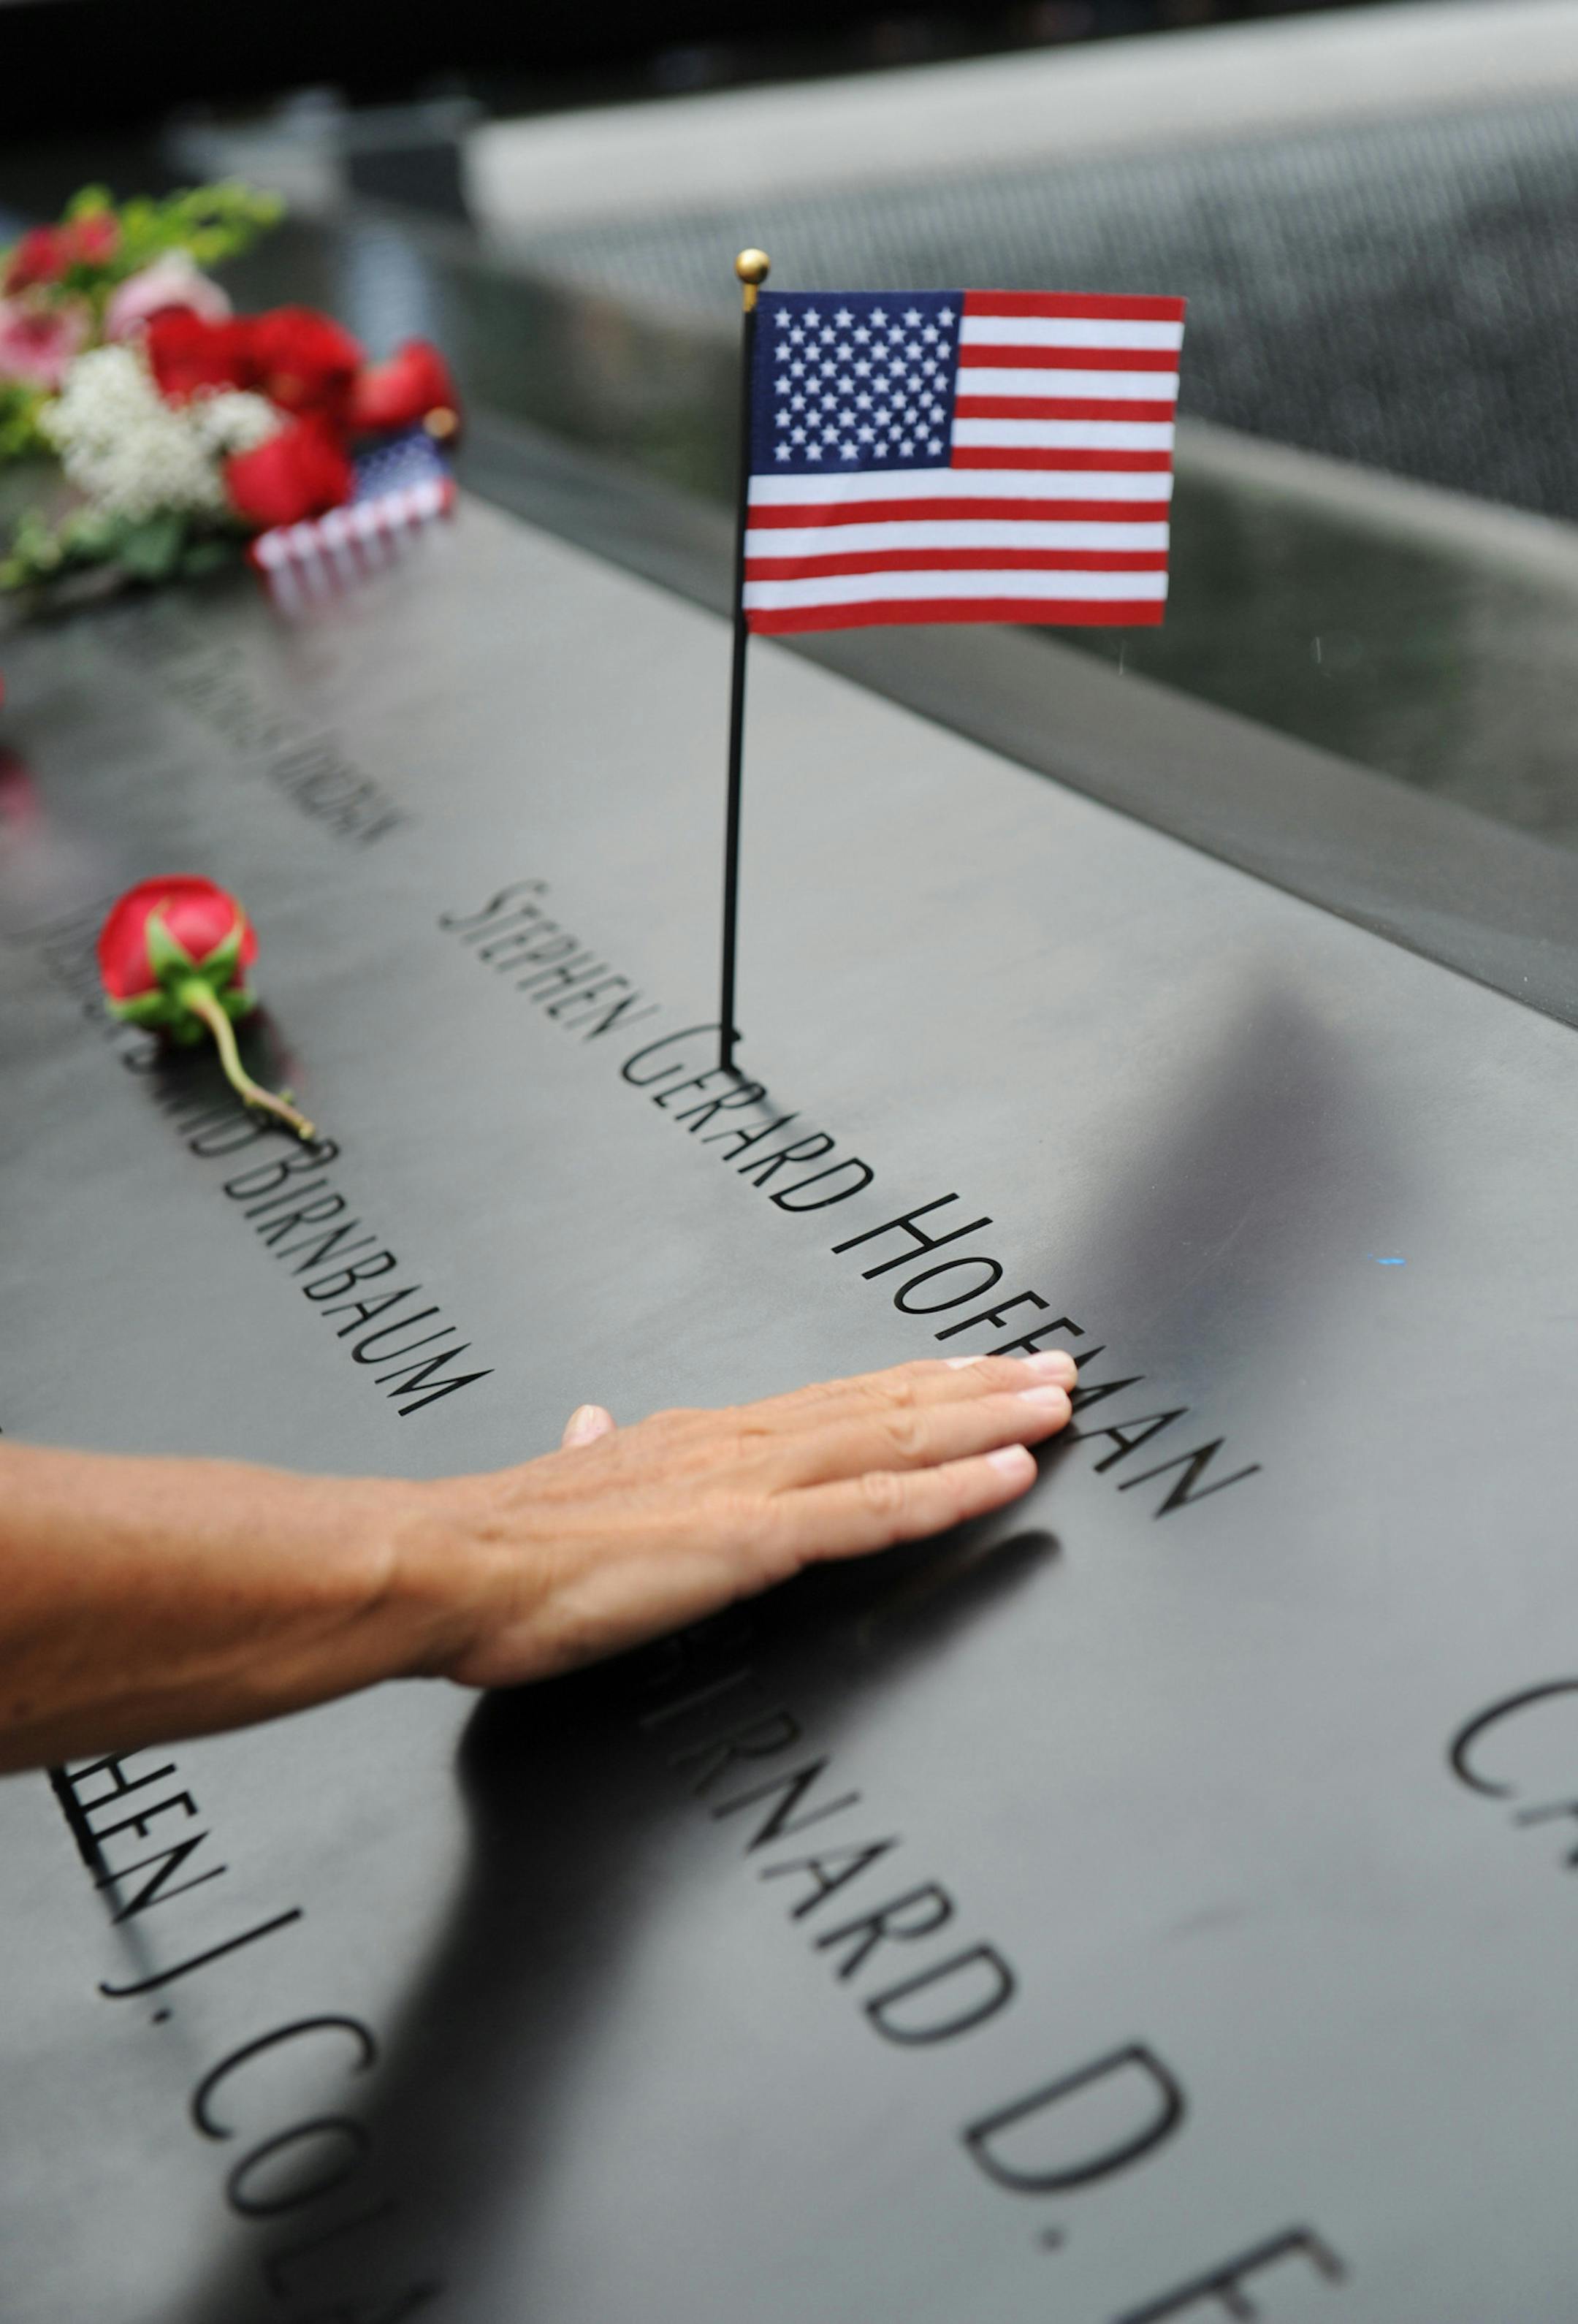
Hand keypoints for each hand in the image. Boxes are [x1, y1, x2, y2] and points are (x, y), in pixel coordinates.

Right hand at [412, 1351, 1075, 1690]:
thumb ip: (599, 1453)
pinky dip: (951, 1492)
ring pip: (899, 1440)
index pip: (838, 1399)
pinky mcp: (754, 1540)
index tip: (977, 1369)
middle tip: (1058, 1369)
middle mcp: (744, 1444)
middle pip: (888, 1403)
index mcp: (706, 1438)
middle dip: (981, 1386)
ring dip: (989, 1422)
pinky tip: (1009, 1478)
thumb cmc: (503, 1544)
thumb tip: (592, 1425)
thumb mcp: (565, 1479)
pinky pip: (876, 1513)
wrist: (452, 1563)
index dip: (916, 1384)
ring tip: (1058, 1406)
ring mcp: (756, 1485)